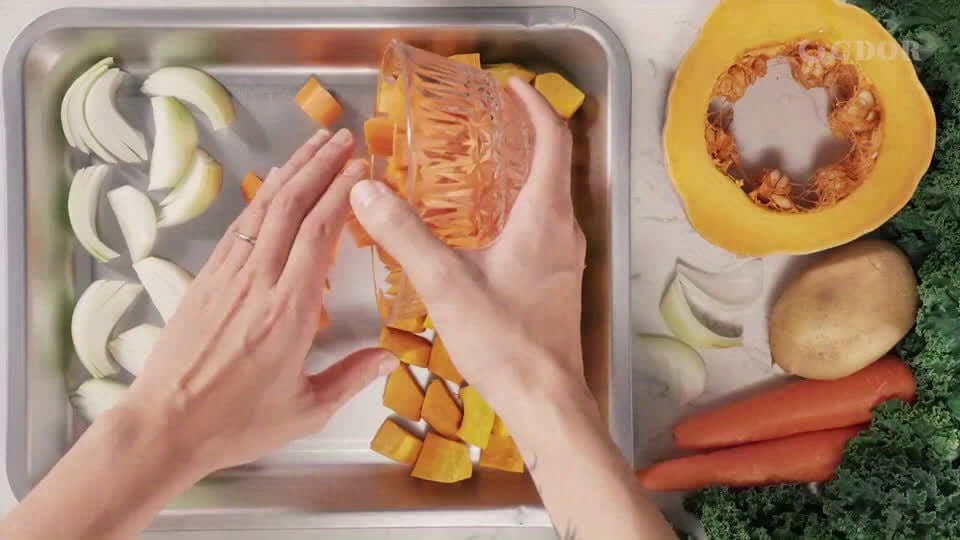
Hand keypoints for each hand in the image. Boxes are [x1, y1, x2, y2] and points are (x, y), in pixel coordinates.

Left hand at [120, 128, 396, 474]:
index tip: (363, 168)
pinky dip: (262, 196)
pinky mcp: (206, 278)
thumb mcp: (306, 409)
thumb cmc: (237, 423)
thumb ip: (351, 377)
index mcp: (289, 311)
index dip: (342, 194)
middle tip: (345, 139)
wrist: (165, 425)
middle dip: (320, 166)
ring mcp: (228, 276)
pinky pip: (240, 226)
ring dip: (292, 170)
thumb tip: (392, 357)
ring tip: (315, 142)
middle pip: (293, 207)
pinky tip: (275, 182)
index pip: (320, 235)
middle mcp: (258, 281)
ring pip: (264, 208)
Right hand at [350, 77, 673, 539]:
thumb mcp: (445, 284)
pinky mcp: (559, 280)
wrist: (545, 399)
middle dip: (527, 134)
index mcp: (544, 217)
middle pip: (555, 164)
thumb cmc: (503, 340)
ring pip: (551, 196)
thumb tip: (367, 189)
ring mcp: (566, 257)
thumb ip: (404, 234)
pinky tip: (488, 224)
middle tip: (489, 119)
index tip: (512, 87)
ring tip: (483, 163)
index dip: (535, 107)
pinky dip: (522, 204)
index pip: (553, 141)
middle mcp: (564, 230)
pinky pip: (545, 224)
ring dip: (525, 170)